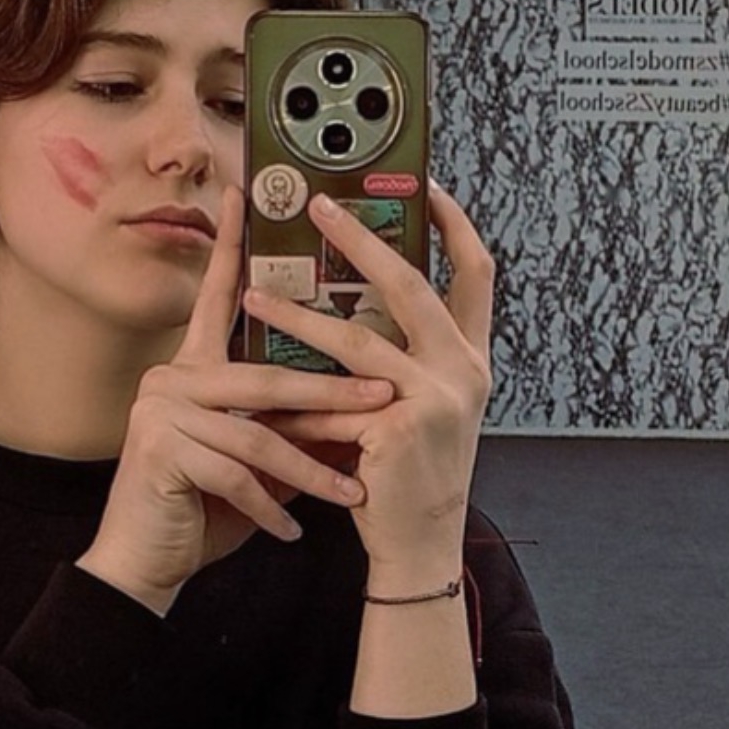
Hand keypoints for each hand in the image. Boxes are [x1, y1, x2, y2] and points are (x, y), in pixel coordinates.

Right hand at [76, 186, 393, 613]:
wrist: (145, 559)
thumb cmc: (204, 502)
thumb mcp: (252, 455)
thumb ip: (285, 419)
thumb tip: (359, 393)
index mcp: (193, 365)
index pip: (218, 295)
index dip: (229, 244)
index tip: (245, 194)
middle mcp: (172, 376)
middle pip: (265, 374)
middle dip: (332, 391)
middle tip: (387, 395)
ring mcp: (160, 411)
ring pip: (257, 429)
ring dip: (313, 465)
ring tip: (355, 487)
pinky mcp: (158, 450)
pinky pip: (234, 474)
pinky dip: (273, 505)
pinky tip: (296, 529)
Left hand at [242, 184, 493, 591]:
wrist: (420, 543)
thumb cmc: (409, 469)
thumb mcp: (419, 401)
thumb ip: (396, 354)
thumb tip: (338, 298)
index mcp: (470, 356)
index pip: (476, 273)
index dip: (455, 225)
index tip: (427, 185)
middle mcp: (464, 371)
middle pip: (412, 285)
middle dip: (361, 240)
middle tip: (318, 205)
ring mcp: (437, 400)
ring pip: (356, 340)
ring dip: (297, 316)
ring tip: (253, 295)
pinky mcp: (401, 431)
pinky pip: (332, 402)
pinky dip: (293, 396)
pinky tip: (258, 391)